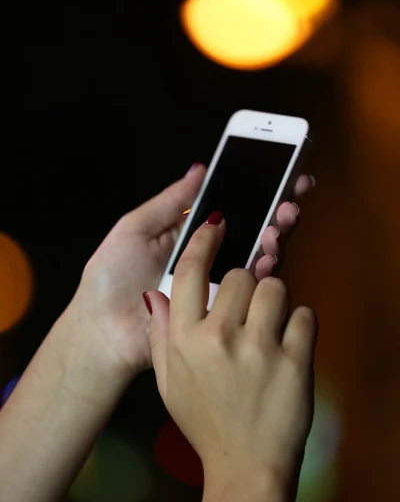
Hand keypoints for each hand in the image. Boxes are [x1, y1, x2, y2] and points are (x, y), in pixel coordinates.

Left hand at [67, 165, 314, 379]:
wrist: (104, 334)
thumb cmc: (111, 280)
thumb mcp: (135, 230)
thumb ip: (170, 202)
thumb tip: (200, 168)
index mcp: (188, 235)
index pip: (229, 207)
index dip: (256, 191)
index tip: (284, 173)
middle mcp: (209, 256)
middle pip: (251, 228)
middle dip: (276, 210)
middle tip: (290, 200)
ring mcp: (218, 284)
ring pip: (258, 255)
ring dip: (275, 235)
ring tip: (280, 223)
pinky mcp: (223, 311)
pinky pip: (253, 289)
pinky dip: (266, 269)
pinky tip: (269, 256)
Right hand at [146, 214, 317, 488]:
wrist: (246, 465)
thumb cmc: (205, 421)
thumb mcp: (169, 382)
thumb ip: (159, 335)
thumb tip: (155, 294)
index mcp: (185, 339)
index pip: (191, 270)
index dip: (204, 239)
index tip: (217, 222)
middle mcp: (220, 336)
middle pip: (242, 273)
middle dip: (247, 285)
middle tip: (249, 308)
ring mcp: (260, 347)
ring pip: (276, 286)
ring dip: (275, 300)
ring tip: (271, 325)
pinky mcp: (295, 360)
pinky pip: (305, 314)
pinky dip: (301, 325)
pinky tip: (290, 344)